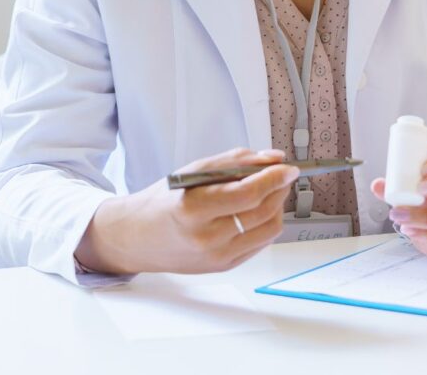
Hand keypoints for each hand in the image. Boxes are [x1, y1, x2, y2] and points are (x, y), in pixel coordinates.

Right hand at [75, 147, 298, 274]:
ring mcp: (216, 256)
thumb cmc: (165, 200)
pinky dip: (266, 224)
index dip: (274, 178)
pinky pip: (259, 244)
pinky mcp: (223, 267)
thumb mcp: (196, 169)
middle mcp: (205, 237)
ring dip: (277, 207)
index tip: (288, 166)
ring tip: (269, 191)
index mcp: (194, 208)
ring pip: (268, 230)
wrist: (138, 237)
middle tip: (282, 174)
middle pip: (262, 212)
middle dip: (280, 189)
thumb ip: (237, 161)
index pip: (247, 194)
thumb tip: (274, 158)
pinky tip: (256, 210)